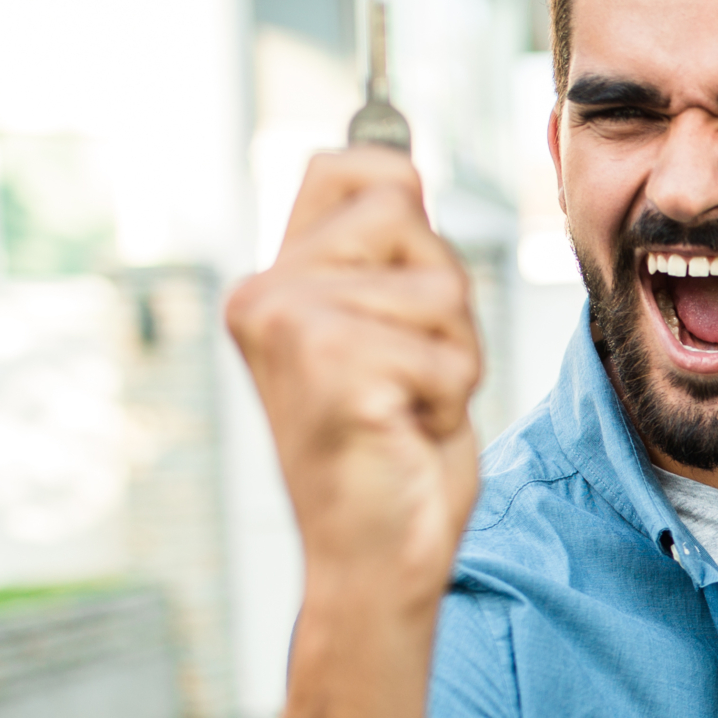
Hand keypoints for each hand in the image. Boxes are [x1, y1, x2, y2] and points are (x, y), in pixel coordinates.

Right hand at [225, 149, 482, 615]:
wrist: (373, 562)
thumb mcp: (389, 330)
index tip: (403, 301)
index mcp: (271, 281)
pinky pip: (449, 350)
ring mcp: (292, 326)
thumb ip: (383, 253)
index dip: (409, 213)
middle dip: (444, 302)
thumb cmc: (392, 454)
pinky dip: (451, 399)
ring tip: (408, 408)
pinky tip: (407, 433)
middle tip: (407, 376)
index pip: (358, 167)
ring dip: (453, 356)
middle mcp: (265, 293)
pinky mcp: (335, 366)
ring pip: (442, 286)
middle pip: (412, 217)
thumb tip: (396, 156)